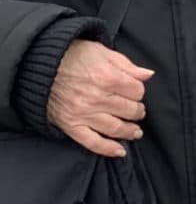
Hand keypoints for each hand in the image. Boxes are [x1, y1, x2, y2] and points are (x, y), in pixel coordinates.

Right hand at [47, 39, 153, 156]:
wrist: (40, 66)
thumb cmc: (74, 56)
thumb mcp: (104, 52)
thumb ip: (128, 66)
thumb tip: (148, 75)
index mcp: (108, 78)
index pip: (137, 91)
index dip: (139, 92)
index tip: (136, 92)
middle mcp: (97, 98)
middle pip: (129, 110)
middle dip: (138, 111)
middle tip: (138, 111)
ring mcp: (83, 114)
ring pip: (115, 128)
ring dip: (130, 132)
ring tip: (136, 132)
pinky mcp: (71, 125)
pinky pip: (92, 142)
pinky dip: (108, 149)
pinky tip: (120, 151)